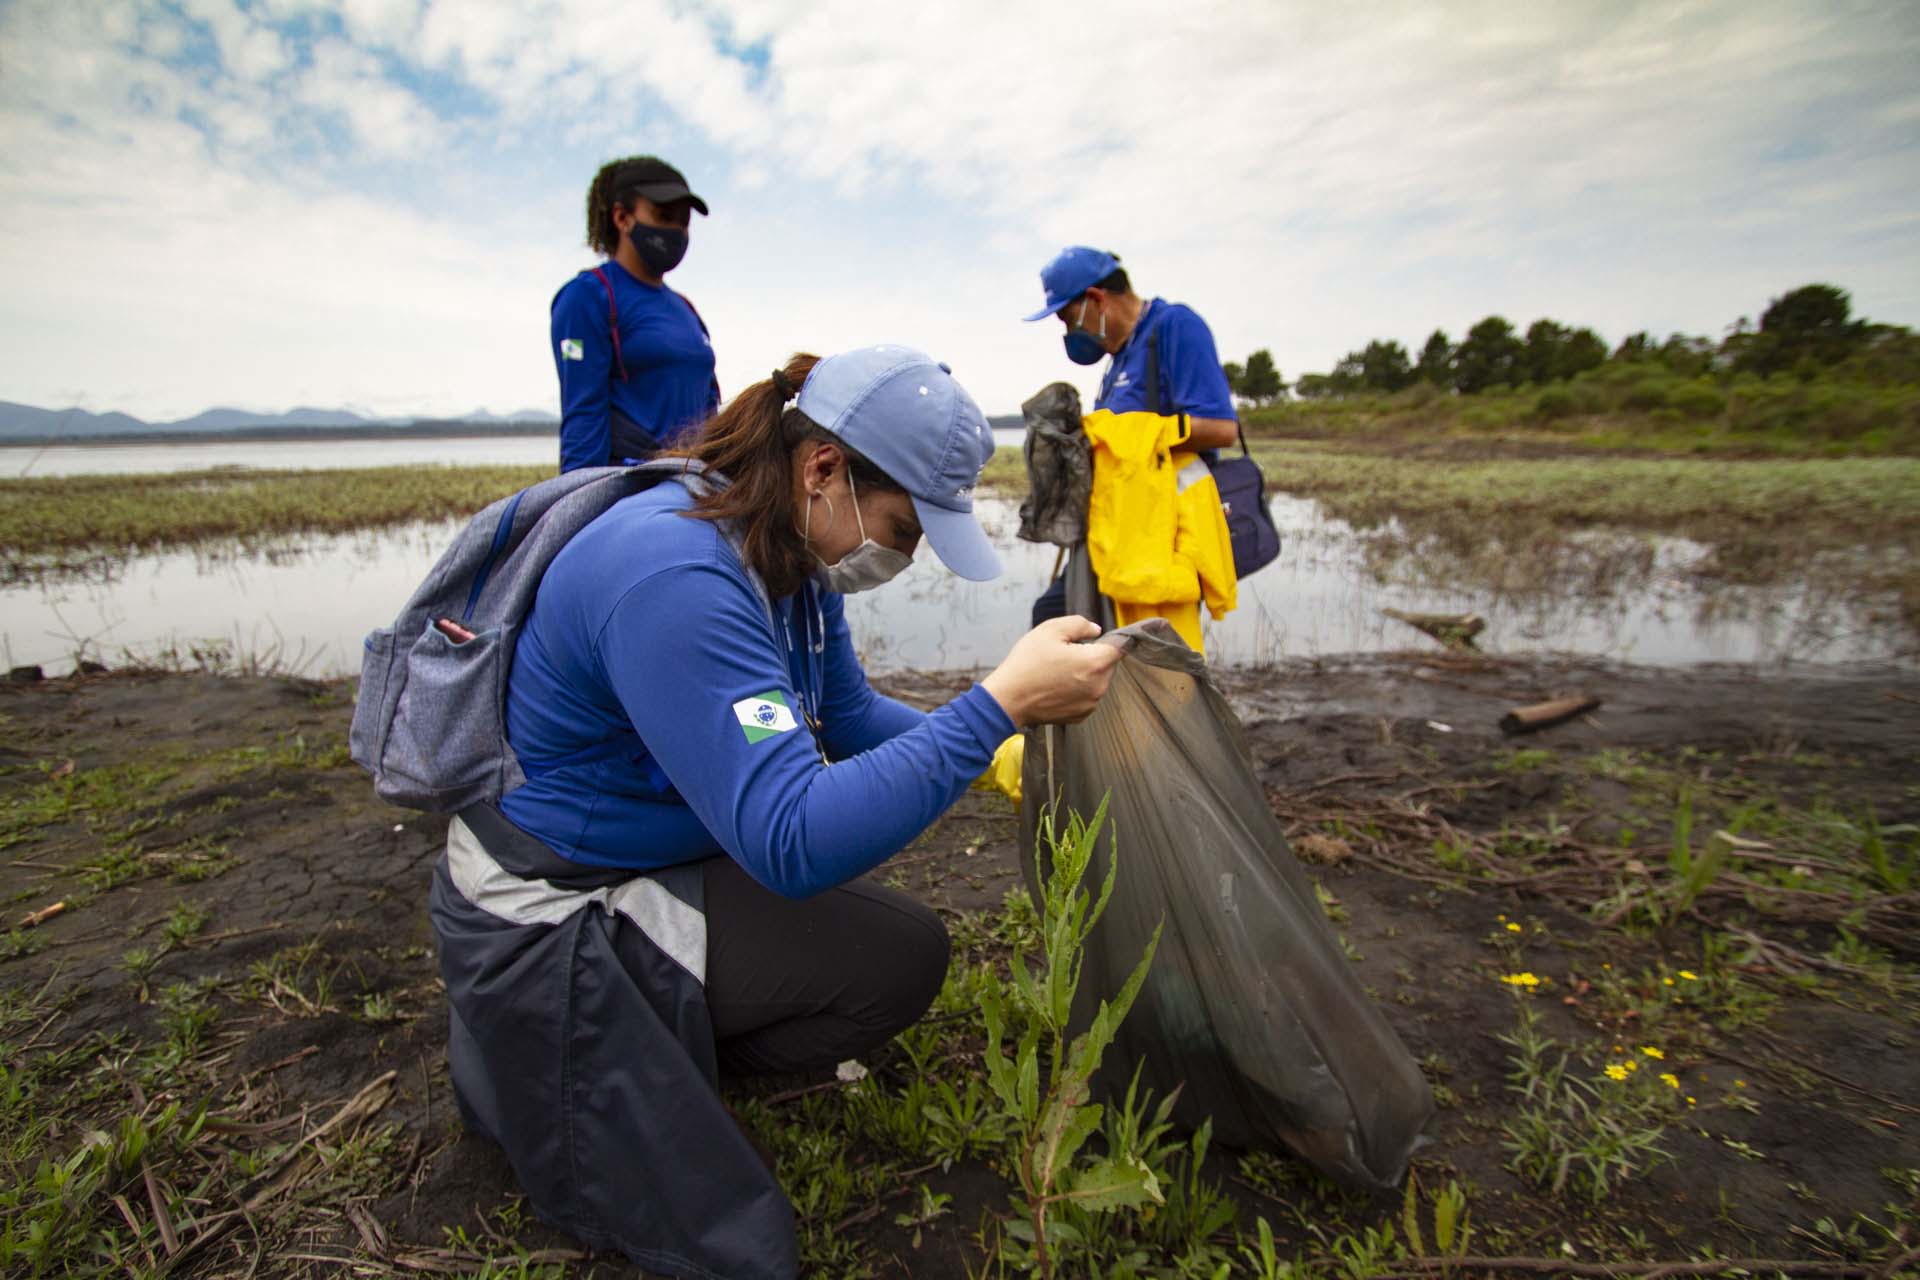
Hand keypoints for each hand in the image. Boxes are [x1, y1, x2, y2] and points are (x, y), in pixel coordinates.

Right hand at [980, 616, 1123, 728]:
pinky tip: (1056, 685)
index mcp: (1095, 663)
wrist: (1008, 699)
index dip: (1110, 638)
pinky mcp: (1081, 715)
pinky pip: (1087, 696)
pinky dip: (1077, 689)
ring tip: (1058, 671)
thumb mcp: (1050, 630)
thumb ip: (1079, 624)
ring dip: (1085, 673)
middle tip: (1065, 654)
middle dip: (1092, 656)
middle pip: (1107, 664)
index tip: (1098, 637)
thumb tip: (1095, 630)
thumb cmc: (1027, 664)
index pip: (1120, 646)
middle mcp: (1099, 686)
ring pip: (1097, 680)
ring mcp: (1091, 704)